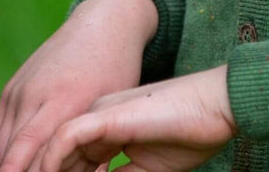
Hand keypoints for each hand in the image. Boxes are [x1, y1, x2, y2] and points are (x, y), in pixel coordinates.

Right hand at [0, 0, 159, 171]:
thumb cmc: (117, 69)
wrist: (104, 23)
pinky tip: (24, 160)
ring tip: (33, 171)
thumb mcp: (114, 106)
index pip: (29, 150)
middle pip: (10, 155)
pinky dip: (3, 152)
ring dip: (10, 167)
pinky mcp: (12, 87)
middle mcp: (36, 94)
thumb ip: (97, 145)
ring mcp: (20, 89)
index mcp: (66, 99)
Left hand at [29, 64, 235, 171]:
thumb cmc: (194, 135)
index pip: (71, 164)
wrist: (220, 104)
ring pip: (53, 148)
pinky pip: (64, 140)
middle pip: (57, 157)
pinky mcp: (106, 114)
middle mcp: (99, 116)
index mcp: (110, 127)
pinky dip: (49, 165)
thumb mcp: (147, 170)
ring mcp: (101, 112)